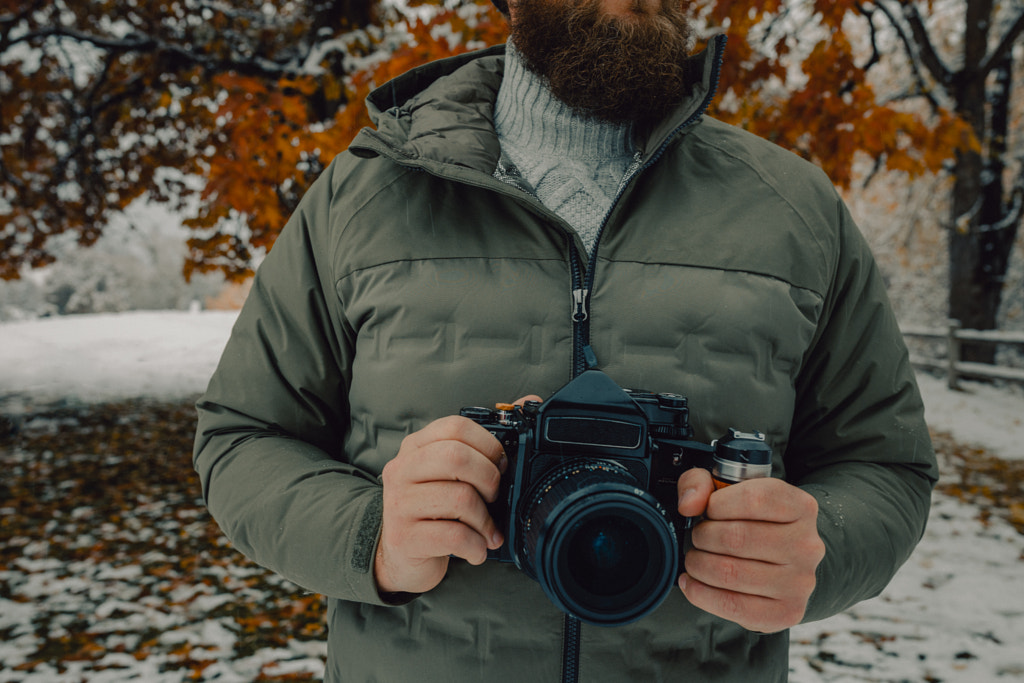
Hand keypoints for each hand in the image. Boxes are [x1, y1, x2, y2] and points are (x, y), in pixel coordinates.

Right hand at [375, 395, 540, 594]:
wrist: (403, 557)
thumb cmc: (436, 511)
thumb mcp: (453, 475)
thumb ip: (486, 443)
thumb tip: (530, 402)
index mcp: (416, 447)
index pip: (455, 427)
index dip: (489, 445)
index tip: (500, 466)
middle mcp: (402, 469)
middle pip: (456, 457)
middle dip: (489, 479)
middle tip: (493, 498)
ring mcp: (399, 504)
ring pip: (460, 498)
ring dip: (485, 520)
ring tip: (486, 530)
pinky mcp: (404, 538)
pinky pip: (454, 536)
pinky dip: (476, 545)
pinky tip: (476, 548)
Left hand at [675, 468, 824, 632]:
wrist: (782, 563)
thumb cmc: (751, 522)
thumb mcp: (727, 490)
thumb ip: (700, 482)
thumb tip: (688, 504)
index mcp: (800, 507)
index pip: (754, 499)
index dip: (718, 504)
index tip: (709, 511)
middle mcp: (807, 545)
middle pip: (737, 538)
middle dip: (702, 537)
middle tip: (698, 538)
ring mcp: (800, 581)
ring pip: (731, 573)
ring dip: (698, 565)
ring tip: (695, 559)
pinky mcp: (787, 612)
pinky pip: (733, 606)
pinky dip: (701, 594)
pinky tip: (692, 583)